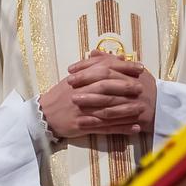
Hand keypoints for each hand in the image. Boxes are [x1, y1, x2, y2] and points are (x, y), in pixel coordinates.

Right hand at [39, 51, 155, 139]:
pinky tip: (134, 128)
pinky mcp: (82, 125)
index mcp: (80, 79)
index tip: (140, 68)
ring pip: (107, 109)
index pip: (104, 69)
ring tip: (142, 109)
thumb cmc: (62, 95)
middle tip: (141, 88)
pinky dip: (121, 128)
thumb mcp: (76, 77)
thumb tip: (119, 57)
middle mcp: (81, 93)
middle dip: (125, 87)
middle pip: (106, 88)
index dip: (124, 68)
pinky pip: (105, 128)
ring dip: (126, 110)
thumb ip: (97, 66)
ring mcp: (82, 110)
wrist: (43, 114)